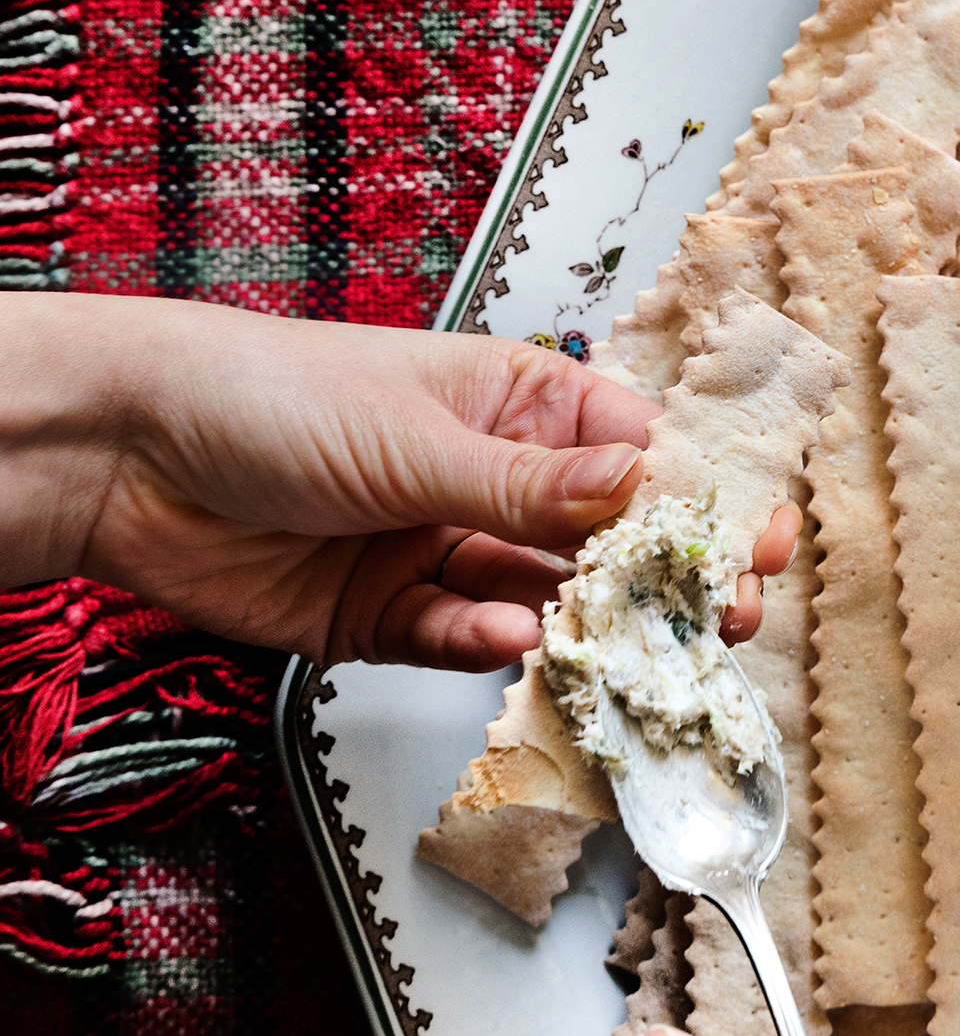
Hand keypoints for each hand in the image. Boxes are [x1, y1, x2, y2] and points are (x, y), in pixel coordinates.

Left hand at [0, 296, 795, 671]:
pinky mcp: (386, 616)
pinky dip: (484, 641)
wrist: (128, 458)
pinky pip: (459, 637)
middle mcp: (484, 476)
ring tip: (611, 639)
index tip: (754, 535)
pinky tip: (499, 633)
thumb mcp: (420, 435)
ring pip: (538, 594)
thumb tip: (645, 492)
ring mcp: (437, 546)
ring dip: (576, 618)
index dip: (695, 495)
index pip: (629, 450)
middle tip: (720, 617)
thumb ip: (534, 484)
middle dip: (659, 577)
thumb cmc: (264, 395)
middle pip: (599, 536)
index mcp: (510, 402)